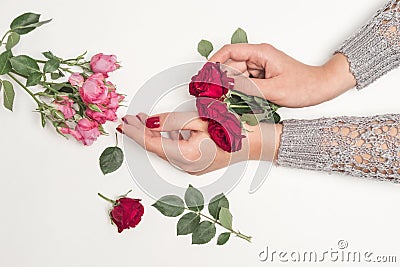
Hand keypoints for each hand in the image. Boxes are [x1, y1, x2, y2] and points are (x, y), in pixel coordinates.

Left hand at [119, 112, 281, 174]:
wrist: (256, 142)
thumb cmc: (233, 129)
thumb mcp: (199, 119)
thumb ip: (171, 122)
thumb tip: (147, 122)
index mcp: (187, 156)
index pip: (152, 144)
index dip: (135, 132)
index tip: (123, 122)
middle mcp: (187, 167)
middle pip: (156, 149)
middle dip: (140, 133)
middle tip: (128, 119)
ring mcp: (191, 168)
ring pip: (163, 151)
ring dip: (152, 136)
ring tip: (140, 121)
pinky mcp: (195, 165)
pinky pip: (173, 153)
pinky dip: (164, 141)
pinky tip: (160, 130)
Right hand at [209, 43, 355, 107]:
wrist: (321, 89)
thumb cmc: (304, 86)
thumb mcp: (273, 89)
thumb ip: (247, 87)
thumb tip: (226, 85)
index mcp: (261, 53)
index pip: (230, 51)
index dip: (214, 61)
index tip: (204, 74)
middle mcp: (259, 57)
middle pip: (231, 65)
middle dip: (220, 78)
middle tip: (210, 93)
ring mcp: (261, 66)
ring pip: (237, 75)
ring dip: (229, 87)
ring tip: (221, 100)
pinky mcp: (263, 76)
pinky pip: (246, 82)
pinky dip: (239, 91)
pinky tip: (234, 101)